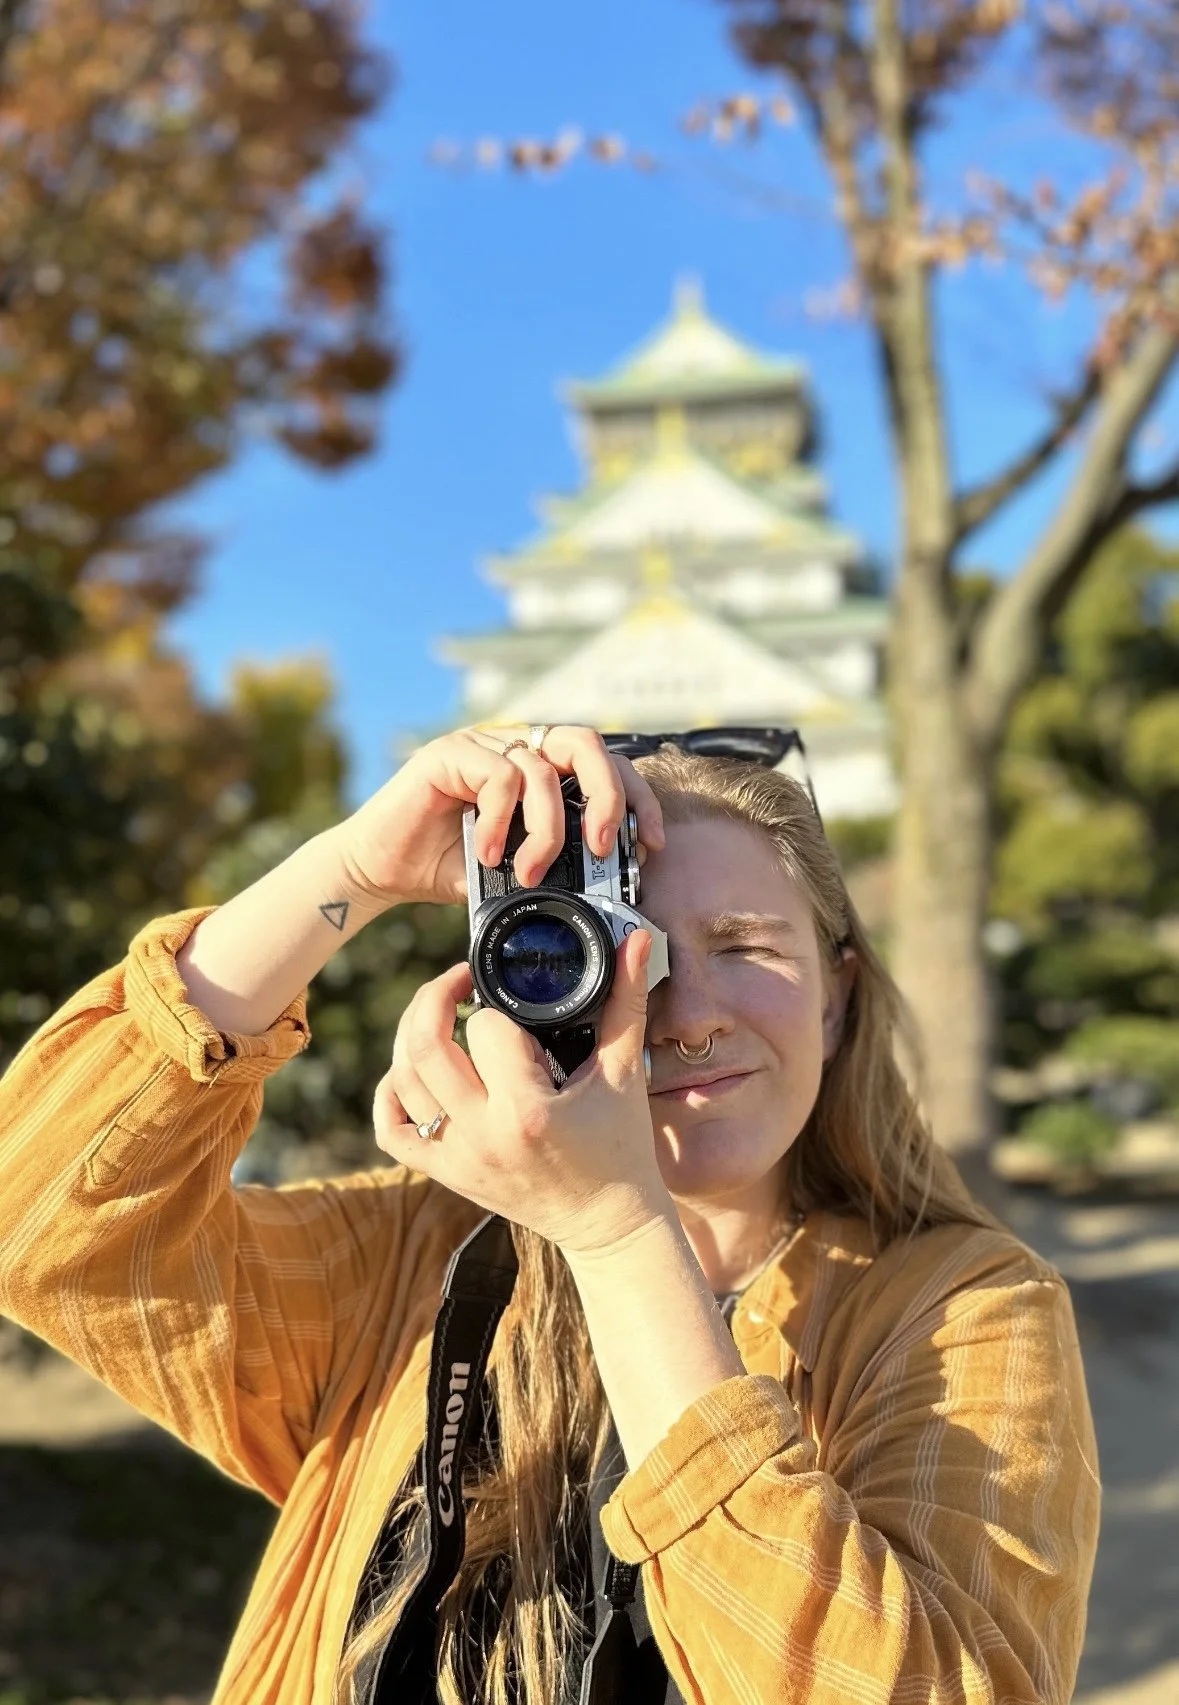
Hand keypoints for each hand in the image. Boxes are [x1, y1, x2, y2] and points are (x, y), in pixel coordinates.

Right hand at [337, 724, 664, 907]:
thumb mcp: (517, 869)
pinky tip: (489, 852)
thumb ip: (560, 863)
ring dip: (546, 830)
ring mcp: (484, 746)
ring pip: (544, 770)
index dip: (637, 797)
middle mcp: (517, 748)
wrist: (380, 871)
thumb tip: (612, 881)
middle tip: (603, 846)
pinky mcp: (451, 752)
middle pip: (586, 743)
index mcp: (541, 771)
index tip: (650, 843)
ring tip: (528, 871)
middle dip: (608, 795)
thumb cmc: (447, 868)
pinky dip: (503, 821)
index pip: (606, 765)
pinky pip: (500, 777)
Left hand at [372, 928, 674, 1257]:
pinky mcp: (445, 1174)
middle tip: (455, 982)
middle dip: (433, 999)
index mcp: (529, 1110)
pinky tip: (411, 1071)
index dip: (498, 1006)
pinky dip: (389, 1094)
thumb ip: (626, 1002)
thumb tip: (636, 939)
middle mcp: (483, 1136)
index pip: (488, 1029)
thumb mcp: (624, 1072)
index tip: (515, 1004)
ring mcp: (457, 1159)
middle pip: (424, 1049)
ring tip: (438, 1017)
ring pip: (401, 1082)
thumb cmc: (621, 1146)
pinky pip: (391, 1130)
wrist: (607, 1224)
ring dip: (410, 1037)